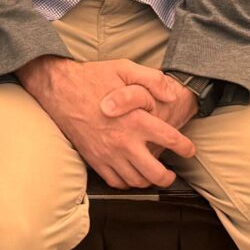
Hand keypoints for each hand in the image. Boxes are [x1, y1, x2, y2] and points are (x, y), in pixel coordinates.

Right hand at [18, 54, 195, 188]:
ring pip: (137, 181)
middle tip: (172, 174)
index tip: (189, 150)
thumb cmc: (93, 77)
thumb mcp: (124, 68)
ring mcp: (108, 154)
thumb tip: (172, 96)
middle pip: (156, 173)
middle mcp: (124, 141)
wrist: (59, 88)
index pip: (169, 140)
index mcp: (135, 120)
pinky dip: (127, 182)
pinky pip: (116, 181)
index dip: (185, 147)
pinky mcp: (94, 160)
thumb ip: (152, 80)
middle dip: (169, 177)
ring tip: (153, 175)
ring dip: (149, 181)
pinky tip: (131, 174)